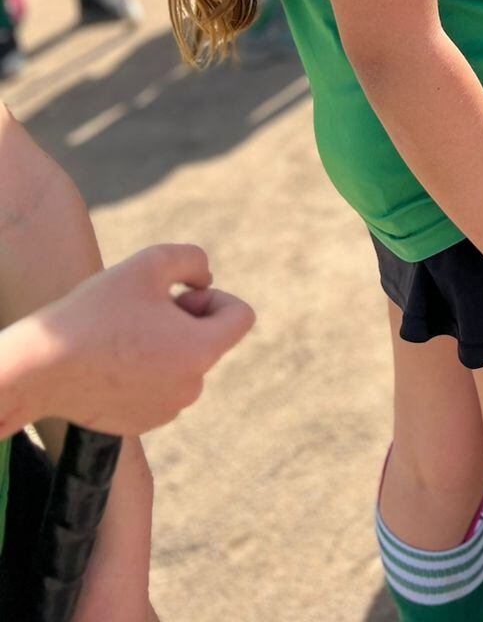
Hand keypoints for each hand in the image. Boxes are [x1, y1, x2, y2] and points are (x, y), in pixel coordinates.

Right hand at [20, 244, 254, 435]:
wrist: (40, 369)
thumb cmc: (95, 312)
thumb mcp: (149, 263)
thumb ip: (193, 259)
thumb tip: (206, 280)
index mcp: (201, 351)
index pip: (241, 316)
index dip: (213, 297)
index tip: (177, 296)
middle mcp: (191, 387)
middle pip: (210, 340)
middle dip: (185, 320)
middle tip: (142, 312)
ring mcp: (167, 410)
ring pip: (184, 363)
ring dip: (165, 345)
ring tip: (123, 336)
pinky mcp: (142, 423)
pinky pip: (161, 386)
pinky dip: (147, 370)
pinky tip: (112, 361)